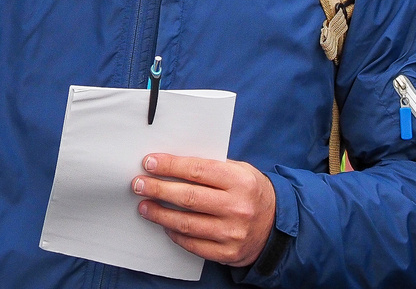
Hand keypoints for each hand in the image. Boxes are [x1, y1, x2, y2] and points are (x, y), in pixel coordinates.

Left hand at [134, 154, 275, 267]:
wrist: (277, 225)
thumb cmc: (252, 192)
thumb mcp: (241, 171)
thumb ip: (213, 168)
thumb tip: (173, 165)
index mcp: (240, 181)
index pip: (198, 170)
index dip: (170, 166)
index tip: (150, 162)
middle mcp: (237, 207)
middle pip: (188, 197)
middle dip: (158, 188)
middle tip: (139, 184)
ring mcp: (232, 232)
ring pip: (186, 223)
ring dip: (160, 213)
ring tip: (144, 206)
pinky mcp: (227, 253)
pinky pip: (193, 244)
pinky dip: (175, 234)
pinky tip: (164, 225)